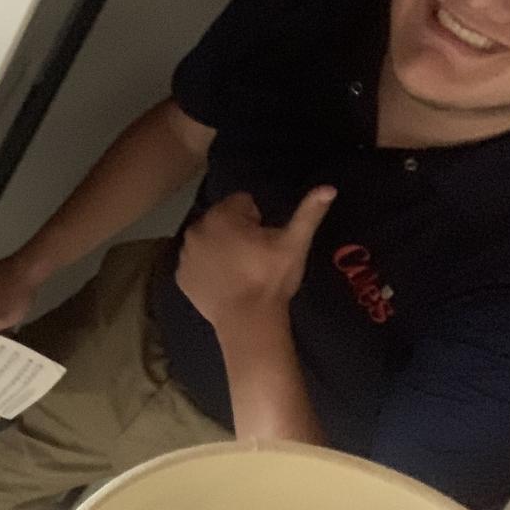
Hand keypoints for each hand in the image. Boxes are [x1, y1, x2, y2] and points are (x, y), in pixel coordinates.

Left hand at [175, 186, 335, 326]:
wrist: (248, 321)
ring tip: (240, 270)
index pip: (242, 202)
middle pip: (221, 219)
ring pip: (207, 239)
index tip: (264, 240)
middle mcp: (196, 229)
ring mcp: (185, 254)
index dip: (257, 219)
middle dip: (237, 231)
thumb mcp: (294, 244)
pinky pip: (195, 262)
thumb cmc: (271, 278)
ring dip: (220, 247)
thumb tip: (329, 188)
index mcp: (222, 215)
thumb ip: (309, 212)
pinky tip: (224, 282)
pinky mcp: (180, 277)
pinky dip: (206, 267)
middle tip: (254, 256)